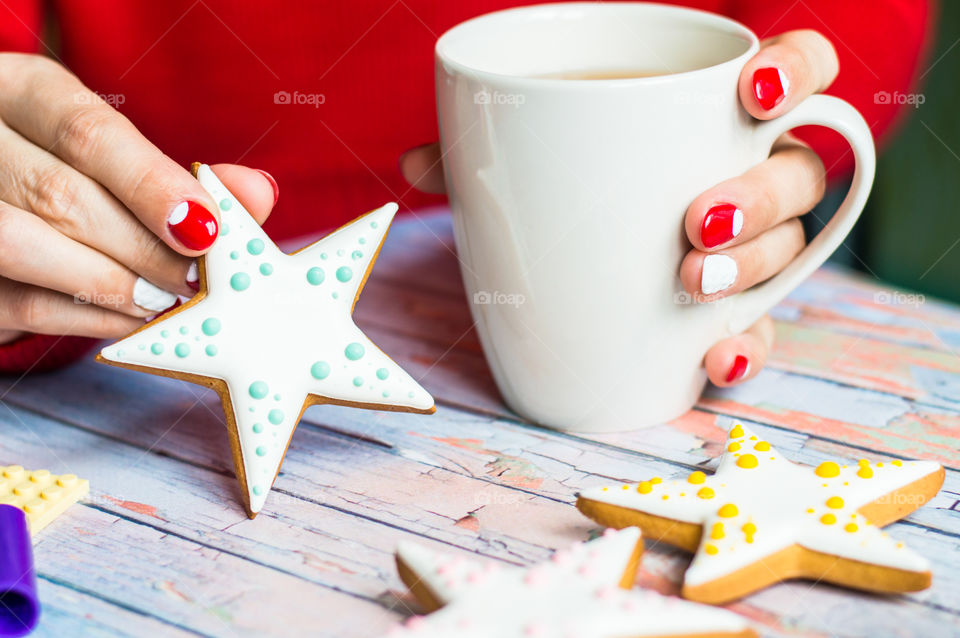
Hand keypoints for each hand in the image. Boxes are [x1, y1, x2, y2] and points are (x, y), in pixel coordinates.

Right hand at [0, 54, 277, 344]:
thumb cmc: (70, 178)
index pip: (85, 131)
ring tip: (168, 301)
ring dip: (112, 284)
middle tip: (198, 281)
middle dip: (143, 248)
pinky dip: (86, 318)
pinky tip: (135, 320)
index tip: (206, 227)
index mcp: (20, 91)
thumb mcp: (117, 157)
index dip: (151, 184)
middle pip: (57, 194)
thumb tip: (257, 193)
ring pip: (24, 245)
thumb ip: (183, 175)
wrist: (2, 208)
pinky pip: (20, 303)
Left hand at [399, 29, 838, 386]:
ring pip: (787, 251)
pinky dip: (744, 346)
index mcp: (712, 121)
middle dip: (761, 195)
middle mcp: (750, 179)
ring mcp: (753, 252)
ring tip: (689, 281)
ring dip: (748, 267)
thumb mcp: (527, 169)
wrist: (574, 282)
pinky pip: (763, 330)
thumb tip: (418, 163)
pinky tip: (712, 357)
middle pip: (797, 175)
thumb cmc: (566, 197)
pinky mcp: (739, 316)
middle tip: (697, 222)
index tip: (750, 91)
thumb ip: (485, 157)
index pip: (797, 72)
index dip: (795, 71)